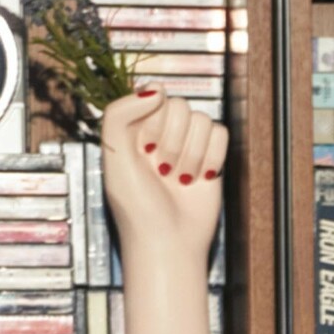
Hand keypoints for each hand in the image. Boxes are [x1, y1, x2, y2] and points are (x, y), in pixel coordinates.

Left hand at [101, 87, 229, 263]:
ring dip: (192, 153)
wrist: (168, 243)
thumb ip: (120, 112)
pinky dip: (212, 156)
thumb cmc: (136, 205)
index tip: (145, 151)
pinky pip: (220, 134)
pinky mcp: (211, 159)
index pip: (155, 96)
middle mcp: (162, 133)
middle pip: (181, 106)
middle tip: (163, 170)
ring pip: (202, 120)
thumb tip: (157, 90)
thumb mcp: (113, 155)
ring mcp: (188, 145)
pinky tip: (200, 177)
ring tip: (179, 179)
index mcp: (135, 127)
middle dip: (174, 141)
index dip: (154, 121)